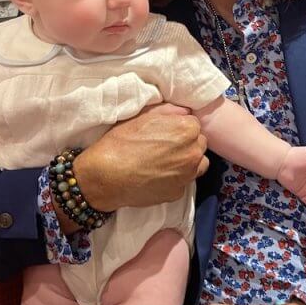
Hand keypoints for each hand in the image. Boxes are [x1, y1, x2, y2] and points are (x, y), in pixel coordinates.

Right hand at [73, 103, 208, 212]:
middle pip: (198, 144)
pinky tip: (158, 175)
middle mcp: (193, 152)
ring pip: (197, 164)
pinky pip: (184, 182)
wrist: (107, 176)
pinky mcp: (178, 192)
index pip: (194, 124)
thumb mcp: (143, 116)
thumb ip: (169, 111)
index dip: (179, 127)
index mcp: (187, 130)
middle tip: (164, 146)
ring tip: (165, 161)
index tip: (166, 132)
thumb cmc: (121, 142)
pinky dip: (175, 178)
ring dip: (187, 161)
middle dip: (186, 143)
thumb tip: (184, 112)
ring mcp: (188, 175)